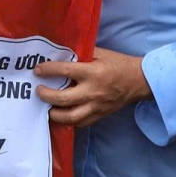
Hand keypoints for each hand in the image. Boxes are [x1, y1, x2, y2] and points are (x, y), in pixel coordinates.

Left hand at [33, 49, 147, 126]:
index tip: (37, 70)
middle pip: (63, 99)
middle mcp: (92, 91)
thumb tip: (61, 54)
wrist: (138, 81)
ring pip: (70, 117)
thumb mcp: (100, 53)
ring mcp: (96, 106)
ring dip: (54, 113)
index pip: (65, 71)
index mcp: (92, 72)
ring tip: (47, 108)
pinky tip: (61, 116)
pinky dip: (68, 121)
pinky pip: (80, 123)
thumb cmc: (118, 64)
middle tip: (38, 91)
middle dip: (46, 95)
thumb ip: (82, 54)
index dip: (48, 70)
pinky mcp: (100, 115)